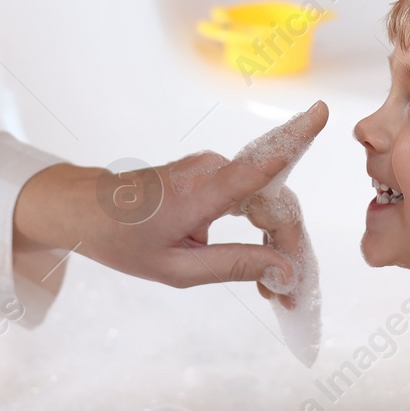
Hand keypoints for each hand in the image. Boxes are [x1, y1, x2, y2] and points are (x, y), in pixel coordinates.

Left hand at [13, 100, 328, 293]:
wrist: (86, 211)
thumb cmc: (123, 239)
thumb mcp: (176, 269)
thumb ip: (234, 267)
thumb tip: (286, 271)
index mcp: (200, 192)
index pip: (258, 162)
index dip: (295, 137)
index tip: (323, 110)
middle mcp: (212, 171)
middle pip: (274, 203)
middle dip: (290, 248)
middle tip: (288, 299)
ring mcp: (213, 169)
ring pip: (267, 203)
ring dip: (278, 243)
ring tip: (276, 292)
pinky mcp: (213, 174)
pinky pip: (252, 199)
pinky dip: (262, 231)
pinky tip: (263, 266)